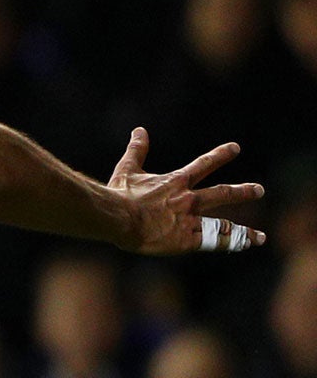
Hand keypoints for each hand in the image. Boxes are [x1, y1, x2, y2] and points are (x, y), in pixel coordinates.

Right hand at [107, 128, 266, 255]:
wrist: (118, 217)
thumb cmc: (120, 194)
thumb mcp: (128, 169)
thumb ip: (137, 150)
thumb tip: (139, 130)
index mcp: (176, 182)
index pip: (204, 164)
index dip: (221, 155)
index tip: (235, 148)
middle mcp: (189, 200)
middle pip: (223, 194)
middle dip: (243, 192)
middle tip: (259, 190)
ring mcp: (189, 221)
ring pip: (224, 225)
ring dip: (243, 232)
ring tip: (259, 237)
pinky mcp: (186, 241)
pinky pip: (213, 243)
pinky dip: (229, 245)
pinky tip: (242, 247)